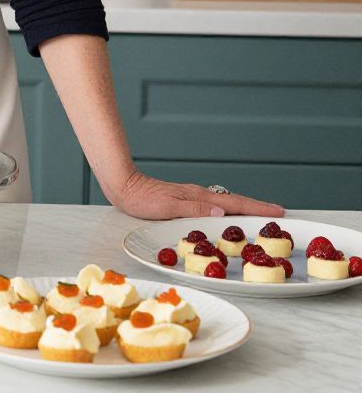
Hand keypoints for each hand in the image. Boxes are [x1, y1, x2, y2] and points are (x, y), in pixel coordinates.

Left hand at [109, 170, 284, 220]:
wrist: (123, 186)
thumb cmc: (142, 200)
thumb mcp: (168, 207)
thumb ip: (195, 210)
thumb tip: (222, 212)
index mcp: (198, 196)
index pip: (234, 203)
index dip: (256, 209)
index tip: (278, 211)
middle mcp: (199, 194)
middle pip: (234, 201)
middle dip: (257, 207)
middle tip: (279, 213)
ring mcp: (193, 196)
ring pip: (226, 203)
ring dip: (244, 209)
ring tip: (261, 216)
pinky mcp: (185, 200)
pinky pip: (215, 205)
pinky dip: (228, 209)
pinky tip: (228, 215)